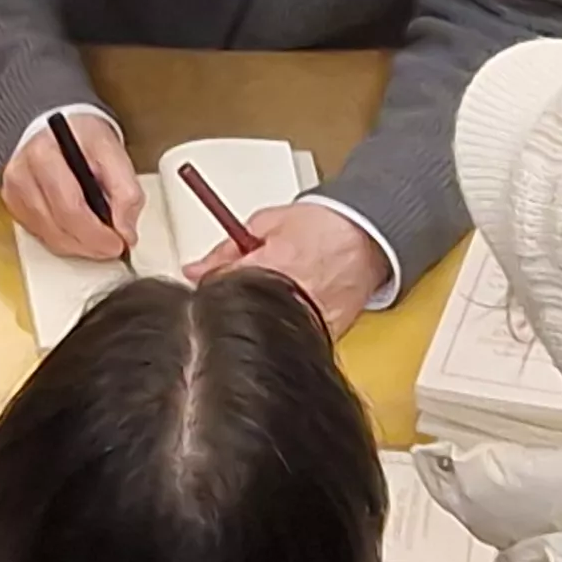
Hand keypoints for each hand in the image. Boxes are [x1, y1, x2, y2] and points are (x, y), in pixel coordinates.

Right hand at [1, 113, 139, 261]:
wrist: (57, 126)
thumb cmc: (82, 137)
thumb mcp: (112, 151)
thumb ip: (126, 190)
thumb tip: (126, 231)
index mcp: (46, 154)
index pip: (71, 206)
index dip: (97, 233)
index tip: (120, 242)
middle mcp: (23, 173)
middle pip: (58, 226)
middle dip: (91, 244)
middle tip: (114, 246)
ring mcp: (14, 190)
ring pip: (49, 236)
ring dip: (79, 246)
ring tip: (100, 241)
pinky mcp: (13, 204)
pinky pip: (41, 236)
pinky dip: (65, 240)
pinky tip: (80, 232)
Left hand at [185, 203, 389, 336]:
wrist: (368, 235)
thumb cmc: (324, 225)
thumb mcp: (265, 224)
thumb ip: (224, 250)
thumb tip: (194, 270)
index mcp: (272, 268)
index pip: (221, 289)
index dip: (213, 286)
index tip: (214, 283)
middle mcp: (292, 299)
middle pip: (242, 314)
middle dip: (238, 301)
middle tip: (250, 284)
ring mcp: (312, 320)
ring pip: (269, 330)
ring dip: (264, 314)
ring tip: (277, 292)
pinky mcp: (328, 335)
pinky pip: (296, 337)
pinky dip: (289, 324)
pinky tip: (293, 306)